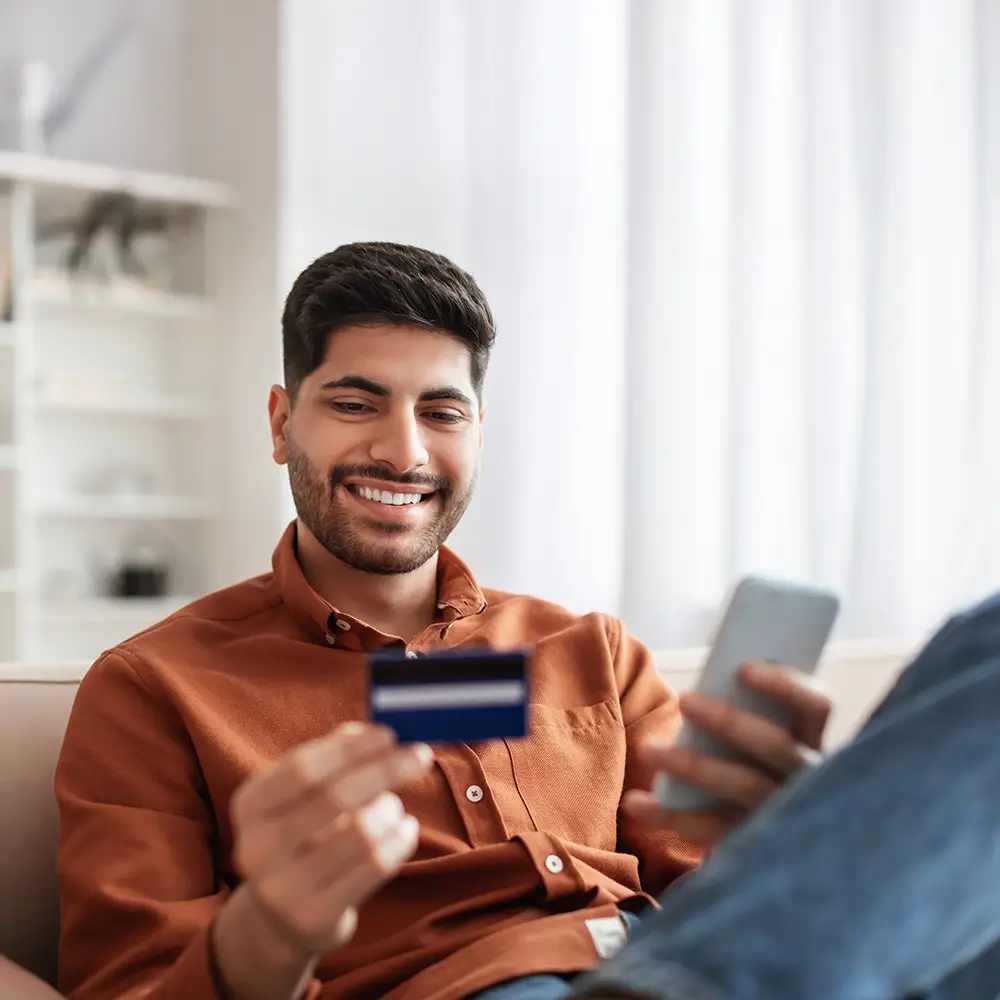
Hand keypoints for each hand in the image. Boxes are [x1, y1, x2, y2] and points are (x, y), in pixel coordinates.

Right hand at [226, 722, 431, 957]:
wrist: (281, 917)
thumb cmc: (302, 834)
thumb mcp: (302, 794)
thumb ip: (332, 755)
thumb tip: (368, 732)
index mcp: (249, 805)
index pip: (302, 768)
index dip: (350, 748)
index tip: (388, 734)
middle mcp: (256, 848)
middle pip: (334, 797)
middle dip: (385, 770)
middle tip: (419, 755)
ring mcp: (283, 889)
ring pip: (360, 834)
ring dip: (390, 809)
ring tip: (395, 805)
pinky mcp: (315, 917)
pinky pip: (375, 867)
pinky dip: (400, 839)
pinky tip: (404, 829)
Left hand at [623, 661, 831, 846]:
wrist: (756, 845)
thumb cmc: (743, 765)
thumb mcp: (753, 741)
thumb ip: (742, 715)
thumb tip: (695, 696)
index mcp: (809, 741)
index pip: (816, 706)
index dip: (785, 685)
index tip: (743, 669)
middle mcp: (807, 779)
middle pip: (776, 745)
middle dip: (729, 720)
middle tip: (684, 699)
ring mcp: (785, 817)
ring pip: (743, 785)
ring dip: (692, 764)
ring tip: (647, 748)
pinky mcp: (755, 846)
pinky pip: (712, 829)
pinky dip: (669, 815)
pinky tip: (634, 804)